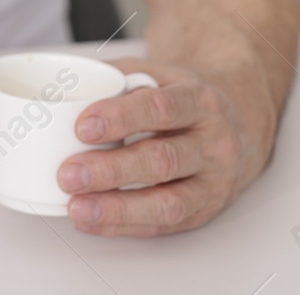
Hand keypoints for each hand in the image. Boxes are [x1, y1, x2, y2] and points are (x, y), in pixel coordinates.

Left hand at [57, 57, 272, 235]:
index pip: (161, 108)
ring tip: (78, 207)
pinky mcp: (204, 211)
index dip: (120, 118)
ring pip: (168, 202)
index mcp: (199, 101)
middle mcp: (213, 143)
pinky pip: (164, 224)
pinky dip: (123, 225)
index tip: (82, 127)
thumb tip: (62, 85)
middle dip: (111, 170)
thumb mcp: (158, 75)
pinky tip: (92, 221)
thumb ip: (115, 77)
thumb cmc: (183, 100)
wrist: (237, 126)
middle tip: (68, 174)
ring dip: (117, 208)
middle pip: (162, 160)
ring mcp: (213, 182)